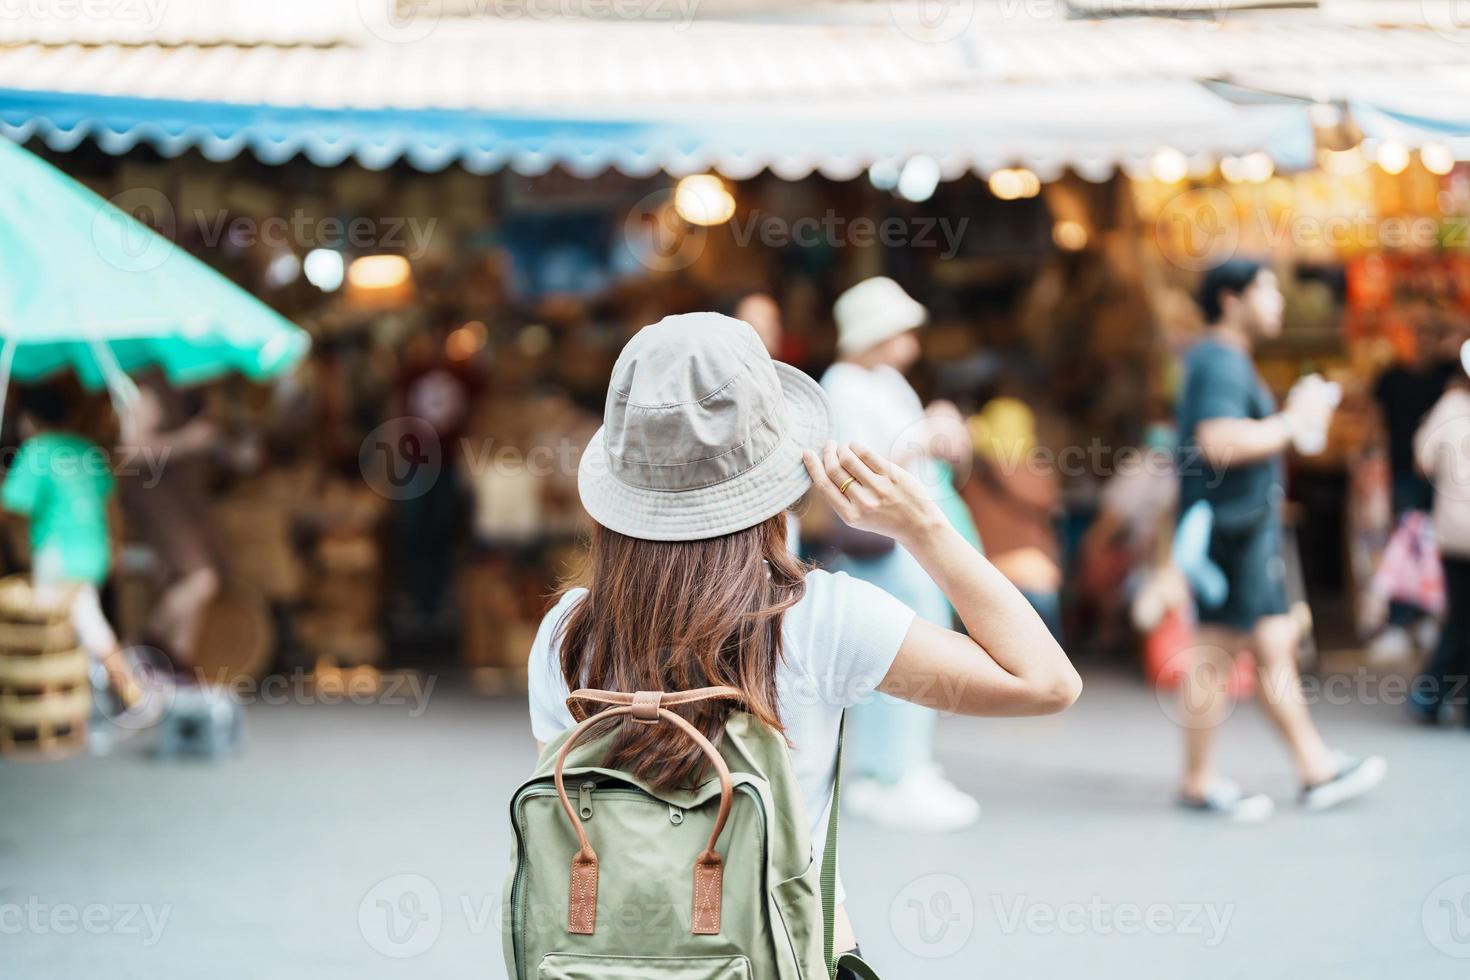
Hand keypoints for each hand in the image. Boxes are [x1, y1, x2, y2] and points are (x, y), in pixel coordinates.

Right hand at [803, 441, 944, 543]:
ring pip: (848, 459)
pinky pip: (867, 454)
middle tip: (828, 446)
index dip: (813, 467)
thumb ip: (842, 497)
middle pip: (834, 470)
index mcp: (850, 516)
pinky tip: (855, 446)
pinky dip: (856, 446)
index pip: (824, 486)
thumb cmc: (885, 519)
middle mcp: (862, 502)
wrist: (918, 525)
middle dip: (827, 454)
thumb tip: (825, 466)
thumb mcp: (859, 517)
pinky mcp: (892, 476)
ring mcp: (878, 488)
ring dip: (841, 448)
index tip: (807, 453)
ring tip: (842, 446)